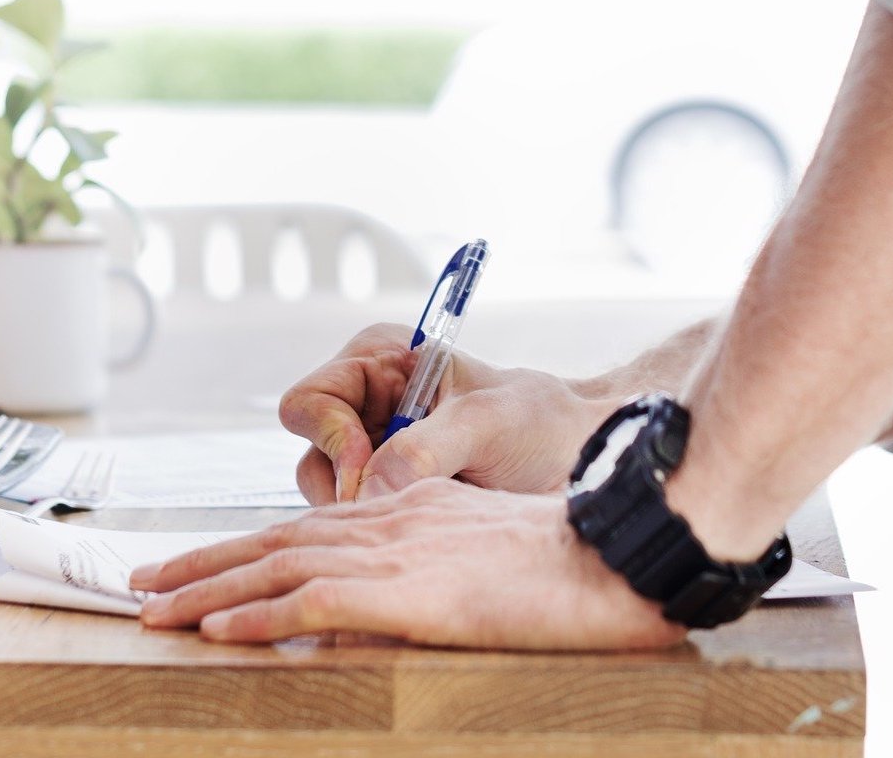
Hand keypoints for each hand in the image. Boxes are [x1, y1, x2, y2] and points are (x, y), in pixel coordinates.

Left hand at [131, 478, 684, 649]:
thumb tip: (386, 595)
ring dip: (206, 590)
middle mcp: (383, 522)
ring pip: (275, 567)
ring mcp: (391, 554)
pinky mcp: (404, 591)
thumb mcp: (482, 547)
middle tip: (142, 582)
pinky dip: (256, 615)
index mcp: (402, 510)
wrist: (608, 553)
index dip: (240, 545)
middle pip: (271, 541)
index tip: (195, 564)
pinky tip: (216, 630)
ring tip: (152, 609)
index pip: (301, 527)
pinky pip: (311, 602)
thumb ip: (428, 560)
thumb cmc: (562, 556)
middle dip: (201, 563)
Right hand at [279, 323, 620, 502]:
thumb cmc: (540, 423)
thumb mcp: (487, 423)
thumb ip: (425, 449)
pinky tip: (425, 529)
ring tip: (427, 512)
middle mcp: (364, 406)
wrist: (582, 460)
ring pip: (329, 496)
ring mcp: (373, 454)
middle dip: (348, 486)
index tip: (370, 469)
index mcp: (378, 362)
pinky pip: (357, 521)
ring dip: (367, 513)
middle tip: (398, 505)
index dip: (332, 438)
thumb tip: (369, 488)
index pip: (310, 401)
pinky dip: (381, 530)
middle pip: (312, 454)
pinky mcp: (388, 495)